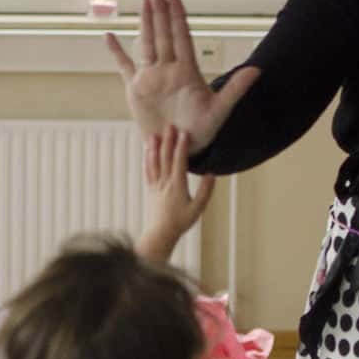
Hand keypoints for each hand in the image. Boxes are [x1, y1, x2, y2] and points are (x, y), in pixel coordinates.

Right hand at [105, 0, 260, 149]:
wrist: (180, 148)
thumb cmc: (202, 131)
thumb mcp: (220, 110)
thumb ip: (235, 89)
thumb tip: (257, 70)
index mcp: (186, 71)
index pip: (182, 39)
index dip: (178, 19)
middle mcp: (168, 69)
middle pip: (163, 35)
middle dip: (160, 13)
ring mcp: (151, 77)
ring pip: (147, 44)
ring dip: (145, 23)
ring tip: (144, 3)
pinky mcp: (137, 89)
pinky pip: (124, 66)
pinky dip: (116, 52)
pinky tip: (108, 37)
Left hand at [139, 125, 215, 257]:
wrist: (160, 233)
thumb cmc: (181, 222)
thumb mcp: (198, 208)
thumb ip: (205, 191)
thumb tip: (211, 174)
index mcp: (177, 185)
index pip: (179, 162)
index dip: (181, 146)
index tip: (184, 132)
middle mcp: (165, 182)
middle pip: (165, 158)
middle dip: (168, 141)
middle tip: (169, 125)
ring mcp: (156, 185)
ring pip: (154, 162)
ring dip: (154, 147)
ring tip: (155, 134)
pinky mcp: (151, 189)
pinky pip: (148, 170)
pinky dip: (147, 159)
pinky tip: (147, 150)